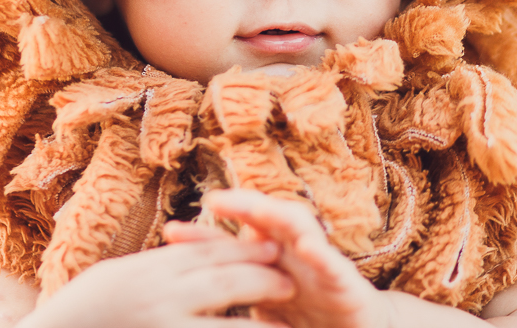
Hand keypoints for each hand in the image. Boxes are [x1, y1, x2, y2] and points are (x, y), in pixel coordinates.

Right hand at [18, 235, 294, 327]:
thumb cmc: (81, 313)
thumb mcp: (117, 279)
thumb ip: (160, 270)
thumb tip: (202, 256)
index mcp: (145, 272)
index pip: (207, 255)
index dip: (244, 251)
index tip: (273, 247)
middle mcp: (155, 300)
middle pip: (222, 285)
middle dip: (261, 281)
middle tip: (290, 279)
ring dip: (257, 326)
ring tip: (285, 323)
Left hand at [196, 189, 392, 327]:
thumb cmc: (307, 320)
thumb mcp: (263, 310)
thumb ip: (236, 297)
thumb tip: (187, 304)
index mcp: (269, 260)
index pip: (233, 242)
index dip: (203, 236)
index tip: (170, 231)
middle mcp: (293, 253)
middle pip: (265, 220)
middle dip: (240, 206)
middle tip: (213, 200)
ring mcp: (319, 264)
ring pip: (300, 228)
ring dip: (279, 215)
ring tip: (257, 209)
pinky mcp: (345, 283)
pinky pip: (333, 264)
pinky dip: (321, 254)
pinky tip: (307, 247)